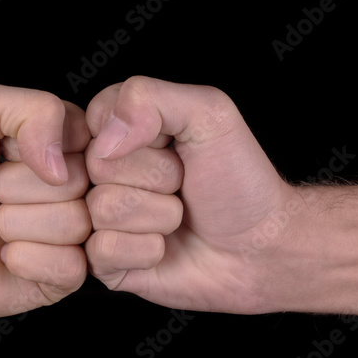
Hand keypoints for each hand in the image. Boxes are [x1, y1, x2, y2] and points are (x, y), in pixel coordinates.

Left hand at [0, 83, 90, 318]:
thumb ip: (30, 107)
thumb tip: (61, 165)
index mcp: (61, 142)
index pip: (88, 138)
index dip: (36, 147)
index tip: (3, 152)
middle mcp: (73, 187)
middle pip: (78, 182)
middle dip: (17, 187)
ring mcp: (70, 234)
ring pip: (75, 224)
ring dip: (16, 225)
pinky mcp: (61, 277)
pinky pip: (70, 267)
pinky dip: (26, 260)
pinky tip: (3, 256)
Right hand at [84, 76, 295, 312]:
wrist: (261, 245)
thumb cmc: (239, 182)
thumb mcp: (209, 115)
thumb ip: (150, 97)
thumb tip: (105, 137)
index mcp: (121, 132)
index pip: (96, 118)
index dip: (141, 135)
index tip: (172, 145)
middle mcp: (104, 174)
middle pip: (99, 165)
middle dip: (157, 177)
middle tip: (181, 185)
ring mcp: (101, 218)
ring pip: (103, 209)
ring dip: (158, 216)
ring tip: (178, 217)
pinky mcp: (104, 261)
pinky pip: (104, 251)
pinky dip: (146, 250)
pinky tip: (164, 247)